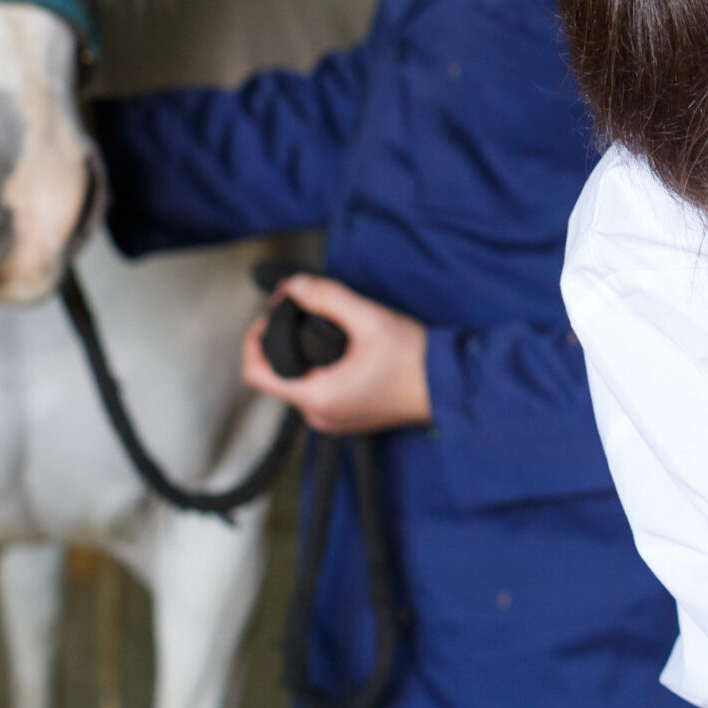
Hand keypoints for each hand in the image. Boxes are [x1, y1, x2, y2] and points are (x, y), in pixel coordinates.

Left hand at [242, 275, 433, 435]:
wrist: (452, 386)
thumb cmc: (415, 359)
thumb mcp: (369, 319)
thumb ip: (328, 298)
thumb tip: (295, 285)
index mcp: (318, 398)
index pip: (255, 374)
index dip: (254, 340)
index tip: (272, 316)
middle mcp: (320, 417)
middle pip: (276, 378)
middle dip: (280, 343)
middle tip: (299, 313)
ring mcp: (335, 421)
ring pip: (297, 386)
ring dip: (301, 357)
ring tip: (319, 328)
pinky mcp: (350, 418)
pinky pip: (318, 393)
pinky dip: (319, 371)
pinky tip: (337, 350)